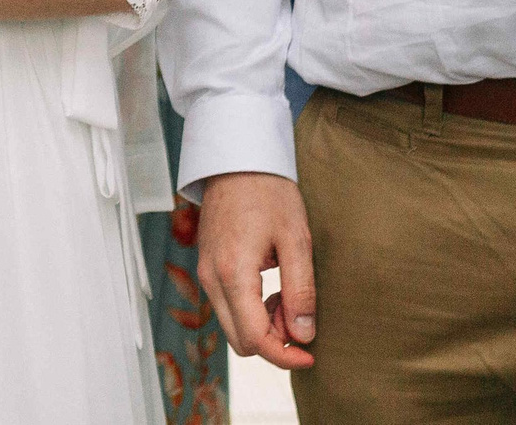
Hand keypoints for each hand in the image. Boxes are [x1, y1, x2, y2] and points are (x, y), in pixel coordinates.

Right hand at [195, 171, 316, 370]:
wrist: (237, 158)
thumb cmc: (269, 193)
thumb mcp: (296, 240)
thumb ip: (300, 290)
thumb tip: (304, 334)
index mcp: (233, 274)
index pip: (254, 339)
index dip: (284, 356)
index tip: (310, 354)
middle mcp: (211, 278)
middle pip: (239, 340)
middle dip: (273, 341)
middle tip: (301, 318)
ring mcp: (205, 272)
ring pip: (232, 325)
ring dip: (261, 326)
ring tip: (288, 297)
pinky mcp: (207, 265)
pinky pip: (226, 305)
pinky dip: (250, 310)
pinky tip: (271, 288)